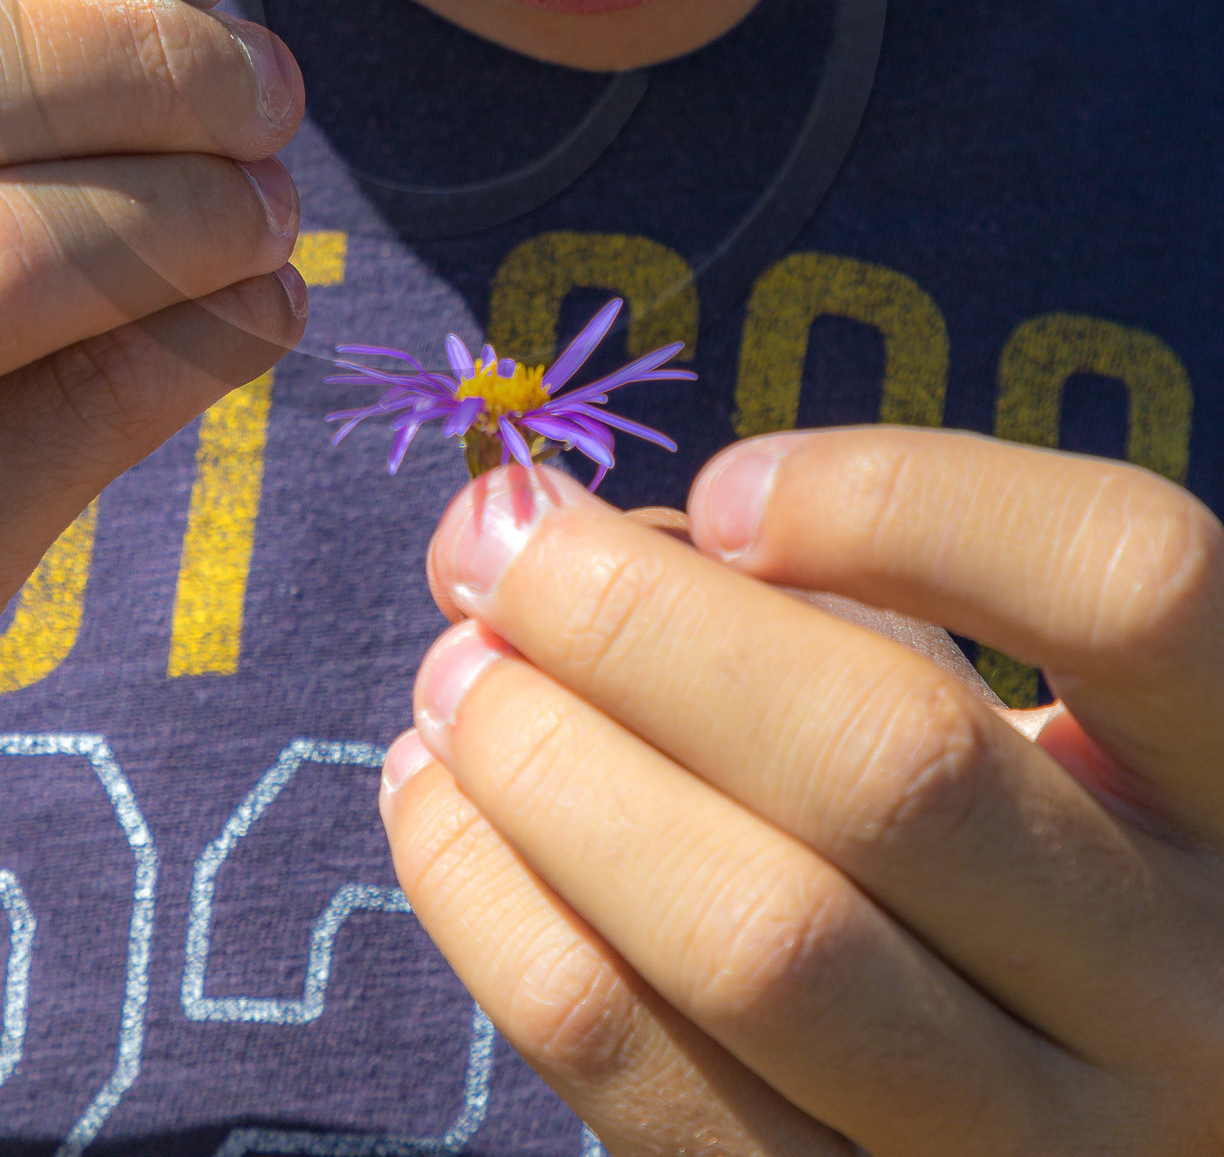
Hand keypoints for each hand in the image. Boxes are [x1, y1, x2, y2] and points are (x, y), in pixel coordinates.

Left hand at [380, 432, 1223, 1154]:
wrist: (1071, 1110)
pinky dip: (504, 923)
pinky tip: (437, 806)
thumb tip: (553, 543)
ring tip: (453, 674)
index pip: (1132, 580)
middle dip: (637, 626)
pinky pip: (655, 1092)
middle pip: (892, 766)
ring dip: (551, 773)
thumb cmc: (1010, 844)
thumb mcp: (1010, 705)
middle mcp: (1192, 987)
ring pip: (761, 943)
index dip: (902, 499)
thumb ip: (849, 605)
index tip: (722, 490)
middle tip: (489, 542)